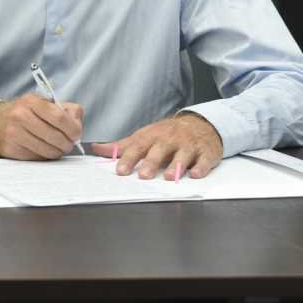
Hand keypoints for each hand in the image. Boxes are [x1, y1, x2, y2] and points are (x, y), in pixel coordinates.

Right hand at [0, 94, 83, 159]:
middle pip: (55, 136)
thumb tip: (77, 124)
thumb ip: (65, 110)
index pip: (59, 117)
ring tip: (56, 147)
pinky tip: (41, 149)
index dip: (73, 128)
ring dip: (57, 152)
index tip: (76, 134)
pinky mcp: (10, 149)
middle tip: (68, 144)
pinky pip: (37, 158)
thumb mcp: (42, 103)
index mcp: (31, 101)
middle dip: (67, 143)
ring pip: (48, 150)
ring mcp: (14, 133)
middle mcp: (20, 115)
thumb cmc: (23, 113)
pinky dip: (44, 156)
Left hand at [90, 113, 223, 179]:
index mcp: (152, 136)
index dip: (128, 158)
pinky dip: (201, 167)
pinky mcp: (206, 152)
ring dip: (175, 166)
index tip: (120, 170)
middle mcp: (170, 140)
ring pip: (182, 155)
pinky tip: (195, 174)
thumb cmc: (166, 134)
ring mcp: (189, 145)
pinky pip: (204, 160)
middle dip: (151, 162)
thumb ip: (122, 146)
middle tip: (143, 175)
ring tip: (168, 177)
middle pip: (159, 150)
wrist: (200, 125)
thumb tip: (96, 149)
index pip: (138, 147)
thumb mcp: (144, 136)